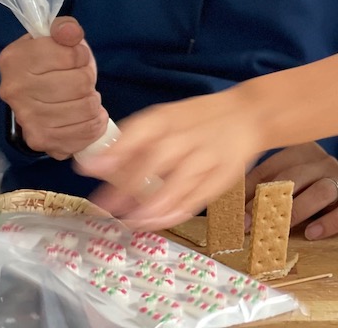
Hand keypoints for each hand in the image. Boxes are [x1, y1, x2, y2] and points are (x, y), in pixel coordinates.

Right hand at [0, 16, 107, 158]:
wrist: (30, 98)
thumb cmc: (47, 64)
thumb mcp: (53, 38)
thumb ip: (65, 28)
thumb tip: (70, 32)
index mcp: (15, 59)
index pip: (71, 54)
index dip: (81, 54)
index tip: (75, 58)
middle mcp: (15, 90)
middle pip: (81, 83)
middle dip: (87, 78)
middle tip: (79, 79)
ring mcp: (27, 119)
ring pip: (87, 108)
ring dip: (92, 100)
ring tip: (82, 96)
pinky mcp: (41, 140)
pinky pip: (87, 132)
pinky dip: (95, 122)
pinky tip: (87, 115)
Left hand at [75, 86, 261, 230]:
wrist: (250, 115)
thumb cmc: (197, 120)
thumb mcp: (165, 120)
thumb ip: (132, 142)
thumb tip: (92, 165)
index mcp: (171, 117)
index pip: (141, 130)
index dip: (115, 150)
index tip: (87, 168)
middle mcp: (190, 135)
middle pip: (158, 158)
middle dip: (129, 185)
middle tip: (105, 207)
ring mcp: (209, 156)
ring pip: (180, 182)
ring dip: (152, 206)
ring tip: (129, 222)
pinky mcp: (223, 177)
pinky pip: (198, 198)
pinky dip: (175, 213)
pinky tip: (156, 222)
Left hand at [245, 143, 337, 239]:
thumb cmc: (310, 192)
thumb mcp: (288, 186)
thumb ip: (263, 192)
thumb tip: (231, 210)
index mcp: (300, 152)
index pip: (271, 168)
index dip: (251, 191)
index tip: (237, 216)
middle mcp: (322, 162)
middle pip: (294, 177)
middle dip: (270, 203)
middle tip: (252, 225)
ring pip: (321, 190)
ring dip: (298, 210)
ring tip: (281, 229)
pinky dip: (329, 222)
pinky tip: (313, 233)